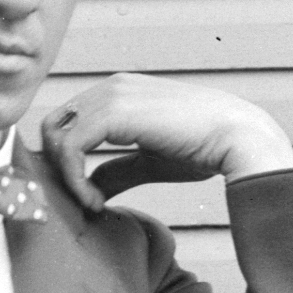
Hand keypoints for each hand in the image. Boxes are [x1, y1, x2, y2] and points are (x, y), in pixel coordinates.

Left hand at [41, 73, 292, 192]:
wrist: (239, 137)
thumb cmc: (206, 148)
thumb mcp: (152, 161)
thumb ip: (118, 170)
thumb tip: (92, 190)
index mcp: (119, 93)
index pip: (69, 123)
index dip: (68, 161)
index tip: (88, 195)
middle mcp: (110, 87)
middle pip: (53, 126)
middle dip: (59, 167)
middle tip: (82, 200)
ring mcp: (110, 96)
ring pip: (57, 137)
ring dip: (67, 178)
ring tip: (94, 204)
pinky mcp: (113, 113)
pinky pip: (70, 148)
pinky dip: (75, 179)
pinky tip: (96, 201)